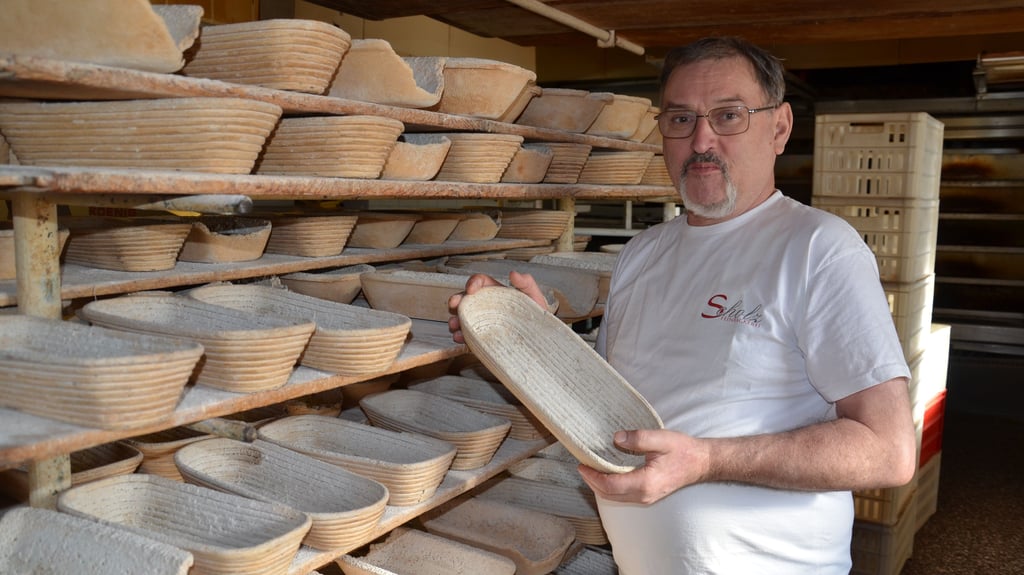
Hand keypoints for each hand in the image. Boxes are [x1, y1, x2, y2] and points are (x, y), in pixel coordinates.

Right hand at [447, 271, 545, 342]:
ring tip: (454, 326)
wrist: (541, 339)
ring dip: (455, 320)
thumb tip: (513, 273)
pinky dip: (461, 336)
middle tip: (453, 304)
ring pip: (463, 318)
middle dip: (456, 301)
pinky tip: (460, 338)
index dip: (473, 282)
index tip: (471, 289)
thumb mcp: (534, 297)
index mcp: (496, 292)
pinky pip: (467, 336)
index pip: (480, 282)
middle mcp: (486, 306)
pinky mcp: (482, 338)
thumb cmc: (537, 315)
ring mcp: (482, 322)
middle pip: (466, 300)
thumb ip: (526, 283)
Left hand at [577, 428, 710, 504]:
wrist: (701, 463)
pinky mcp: (647, 495)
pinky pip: (622, 496)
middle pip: (608, 495)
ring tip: (591, 469)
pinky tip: (606, 474)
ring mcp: (646, 497)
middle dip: (591, 482)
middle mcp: (644, 494)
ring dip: (599, 486)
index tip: (582, 464)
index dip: (592, 476)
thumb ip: (638, 438)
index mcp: (645, 482)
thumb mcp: (661, 439)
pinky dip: (609, 487)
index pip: (610, 485)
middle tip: (582, 466)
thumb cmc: (683, 450)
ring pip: (614, 497)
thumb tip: (616, 438)